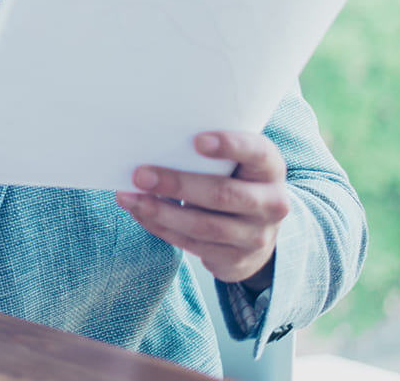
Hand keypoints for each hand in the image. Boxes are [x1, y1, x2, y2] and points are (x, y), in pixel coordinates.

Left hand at [116, 131, 290, 290]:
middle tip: (140, 175)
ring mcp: (256, 236)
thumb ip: (207, 153)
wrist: (256, 231)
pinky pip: (192, 244)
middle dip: (177, 184)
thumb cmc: (233, 180)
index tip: (197, 140)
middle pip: (222, 194)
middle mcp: (271, 203)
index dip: (230, 146)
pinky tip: (139, 212)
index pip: (256, 152)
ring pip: (204, 226)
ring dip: (160, 212)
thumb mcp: (234, 163)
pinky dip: (160, 227)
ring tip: (128, 197)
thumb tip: (151, 142)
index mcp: (270, 168)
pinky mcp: (236, 259)